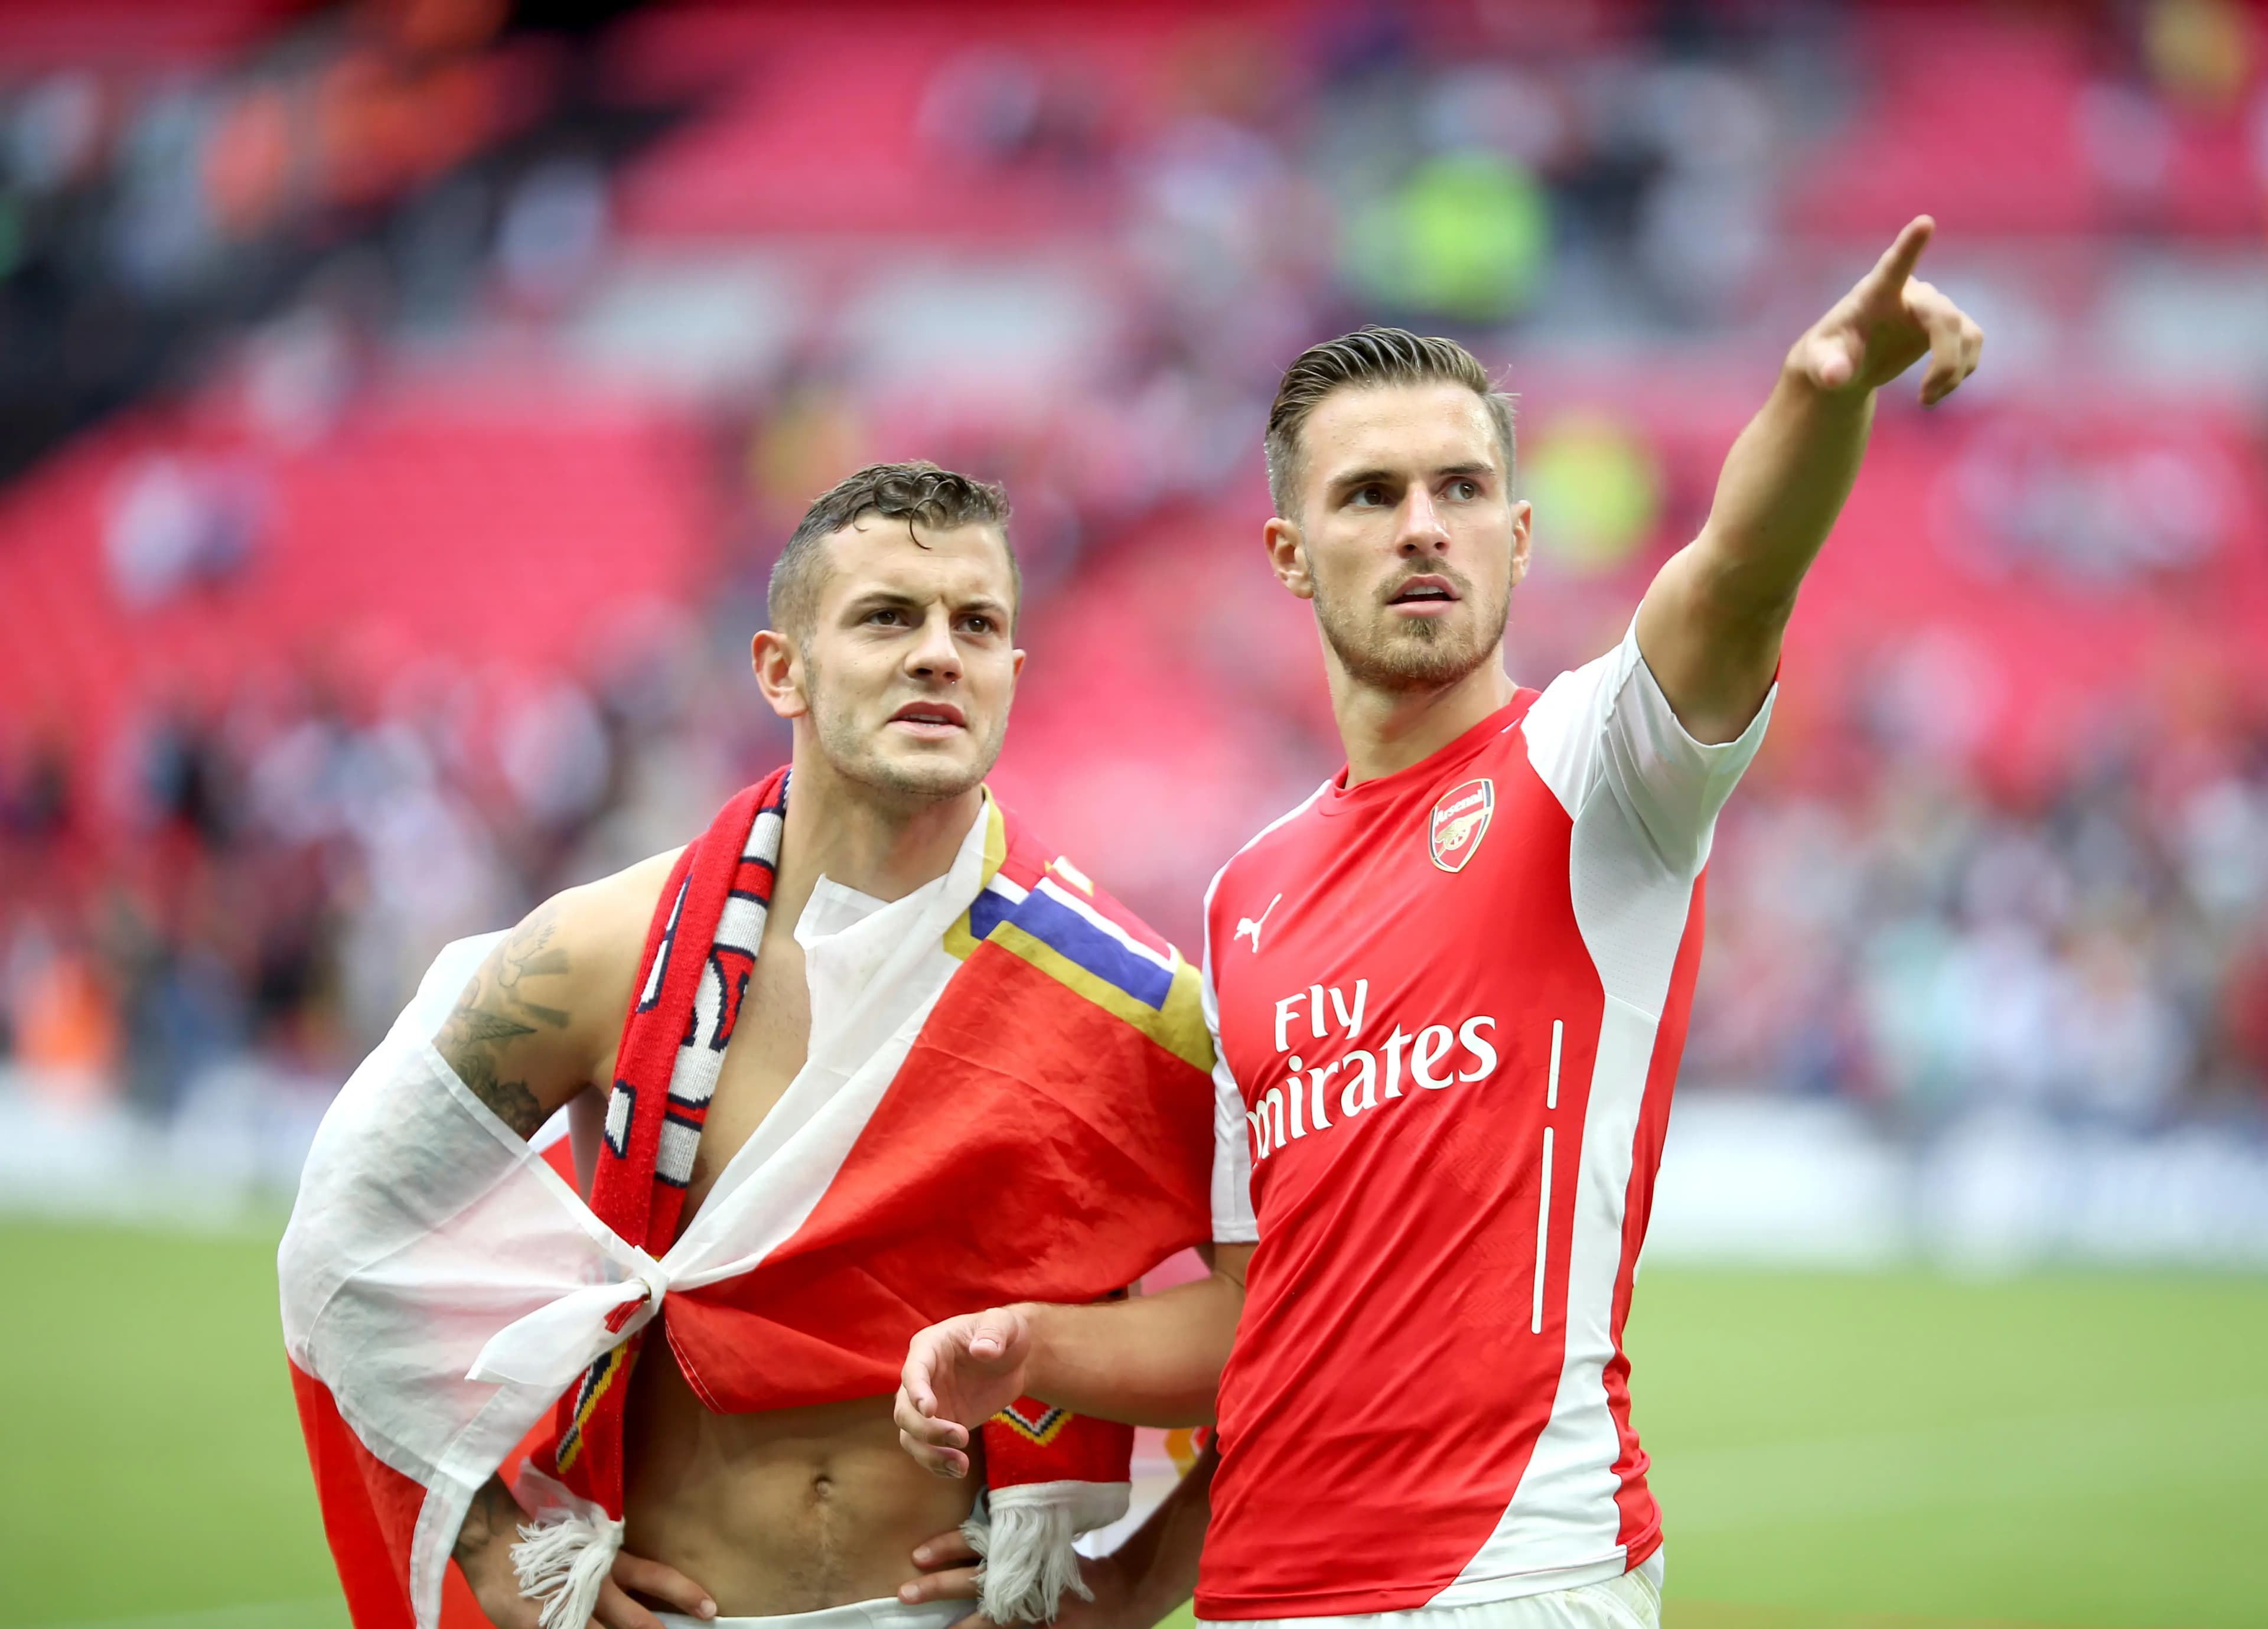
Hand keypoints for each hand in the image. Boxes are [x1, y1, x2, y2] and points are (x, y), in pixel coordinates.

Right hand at [455, 1478, 717, 1628]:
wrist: (491, 1537)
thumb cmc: (539, 1538)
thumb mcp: (581, 1543)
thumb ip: (606, 1562)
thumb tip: (633, 1581)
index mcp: (607, 1559)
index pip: (654, 1577)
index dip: (683, 1592)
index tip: (710, 1608)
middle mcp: (595, 1584)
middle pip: (636, 1617)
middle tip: (696, 1627)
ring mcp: (570, 1608)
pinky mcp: (544, 1625)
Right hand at [895, 1306, 1034, 1476]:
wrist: (1014, 1359)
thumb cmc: (1004, 1334)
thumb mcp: (1005, 1324)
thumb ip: (994, 1333)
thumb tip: (982, 1350)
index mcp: (929, 1348)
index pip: (913, 1371)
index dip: (916, 1391)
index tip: (930, 1411)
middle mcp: (921, 1379)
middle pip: (904, 1411)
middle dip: (927, 1429)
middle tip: (962, 1437)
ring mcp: (927, 1405)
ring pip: (910, 1436)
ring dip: (930, 1454)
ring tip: (960, 1466)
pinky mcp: (940, 1425)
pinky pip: (927, 1449)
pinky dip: (938, 1464)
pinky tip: (958, 1470)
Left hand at [897, 1529, 1135, 1628]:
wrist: (1124, 1595)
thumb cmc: (1079, 1563)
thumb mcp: (1049, 1540)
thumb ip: (1015, 1538)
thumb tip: (972, 1534)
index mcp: (1030, 1548)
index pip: (984, 1542)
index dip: (950, 1546)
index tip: (918, 1555)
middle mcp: (1030, 1578)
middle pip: (979, 1580)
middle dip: (940, 1586)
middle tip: (905, 1592)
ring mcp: (1036, 1610)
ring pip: (989, 1616)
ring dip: (956, 1624)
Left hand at [1790, 216, 1983, 407]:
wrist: (1843, 363)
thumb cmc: (1827, 356)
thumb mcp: (1819, 365)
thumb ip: (1826, 368)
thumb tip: (1834, 377)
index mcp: (1874, 293)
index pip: (1893, 266)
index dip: (1909, 246)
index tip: (1924, 222)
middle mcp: (1909, 293)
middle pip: (1945, 317)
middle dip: (1944, 359)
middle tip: (1925, 397)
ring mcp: (1932, 306)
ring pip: (1965, 332)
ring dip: (1953, 370)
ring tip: (1926, 399)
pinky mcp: (1948, 324)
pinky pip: (1973, 342)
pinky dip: (1962, 371)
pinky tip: (1937, 391)